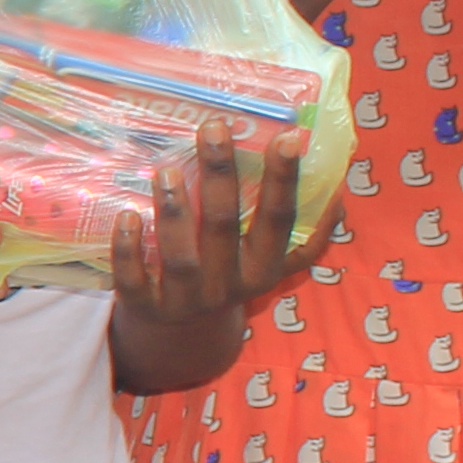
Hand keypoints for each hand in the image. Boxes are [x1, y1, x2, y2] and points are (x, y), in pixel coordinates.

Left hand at [109, 120, 311, 325]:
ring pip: (181, 256)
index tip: (287, 137)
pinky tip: (126, 216)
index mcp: (264, 266)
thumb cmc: (231, 276)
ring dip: (174, 212)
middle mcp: (229, 285)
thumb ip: (304, 229)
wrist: (184, 334)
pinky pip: (134, 281)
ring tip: (166, 170)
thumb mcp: (271, 261)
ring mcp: (186, 298)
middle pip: (225, 227)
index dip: (284, 181)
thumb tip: (336, 186)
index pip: (280, 220)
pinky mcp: (146, 307)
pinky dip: (128, 250)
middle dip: (220, 177)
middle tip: (213, 128)